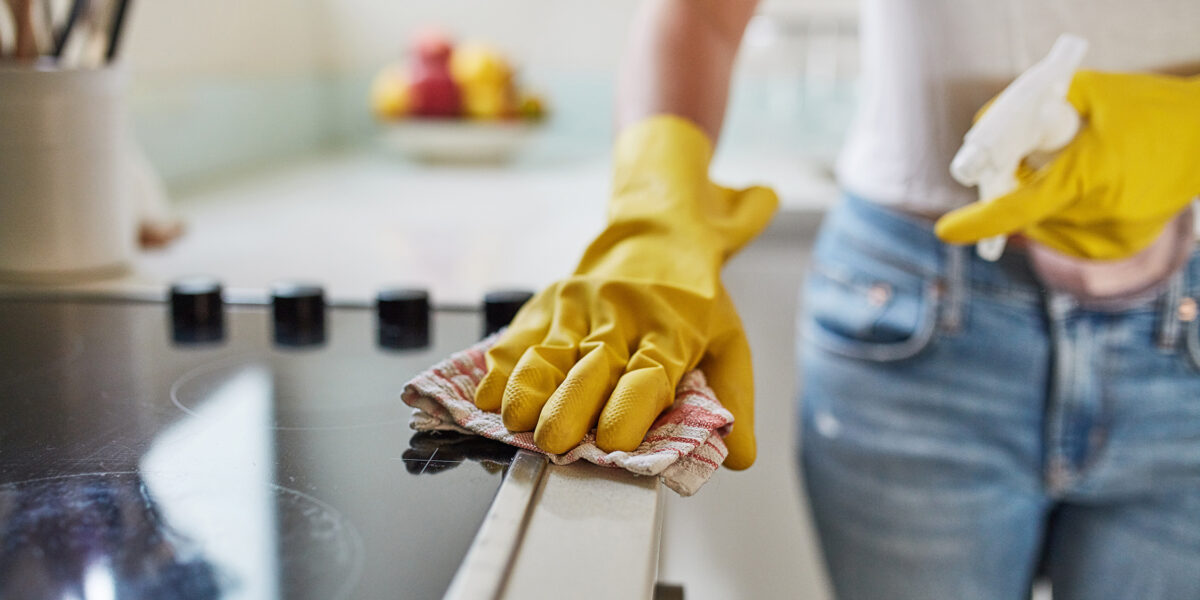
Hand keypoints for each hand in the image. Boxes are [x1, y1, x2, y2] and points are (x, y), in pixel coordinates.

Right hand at [473, 116, 777, 468]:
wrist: (657, 233)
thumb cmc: (692, 300)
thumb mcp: (728, 340)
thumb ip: (731, 398)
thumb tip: (739, 459)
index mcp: (670, 331)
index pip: (649, 373)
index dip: (630, 407)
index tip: (614, 440)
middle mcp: (621, 317)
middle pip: (591, 366)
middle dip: (569, 406)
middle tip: (554, 442)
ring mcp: (580, 308)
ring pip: (548, 352)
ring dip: (528, 388)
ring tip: (515, 422)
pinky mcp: (548, 304)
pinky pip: (518, 338)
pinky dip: (499, 369)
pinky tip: (487, 397)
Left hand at [936, 70, 1199, 258]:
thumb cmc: (1146, 107)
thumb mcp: (1087, 92)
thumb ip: (1029, 109)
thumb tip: (985, 127)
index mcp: (1090, 176)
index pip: (1019, 208)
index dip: (979, 222)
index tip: (947, 231)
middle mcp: (1098, 215)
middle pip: (1026, 211)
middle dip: (1016, 187)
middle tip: (1030, 158)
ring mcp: (1109, 238)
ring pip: (1042, 223)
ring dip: (1041, 199)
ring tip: (1078, 165)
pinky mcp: (1115, 248)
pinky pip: (1064, 231)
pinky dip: (1061, 210)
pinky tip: (1092, 184)